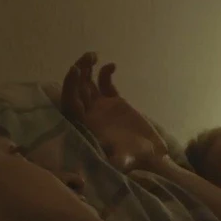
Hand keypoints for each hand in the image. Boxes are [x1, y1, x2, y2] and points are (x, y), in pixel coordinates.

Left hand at [60, 52, 169, 172]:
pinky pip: (104, 84)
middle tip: (87, 58)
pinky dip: (105, 73)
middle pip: (76, 90)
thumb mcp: (122, 159)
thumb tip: (100, 166)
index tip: (75, 71)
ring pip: (87, 84)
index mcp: (86, 125)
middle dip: (78, 73)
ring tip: (93, 55)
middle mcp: (89, 115)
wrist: (150, 154)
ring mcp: (100, 107)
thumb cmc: (135, 158)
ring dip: (87, 69)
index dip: (70, 87)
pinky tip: (112, 66)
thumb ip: (113, 158)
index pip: (71, 103)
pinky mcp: (114, 102)